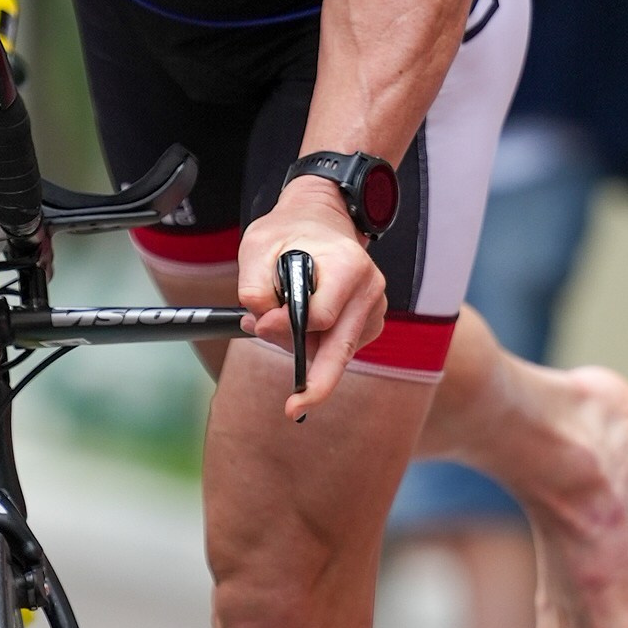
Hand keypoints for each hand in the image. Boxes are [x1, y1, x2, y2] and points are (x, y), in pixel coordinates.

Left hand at [237, 183, 386, 418]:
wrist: (321, 220)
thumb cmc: (289, 232)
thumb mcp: (258, 246)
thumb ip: (254, 286)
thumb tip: (262, 324)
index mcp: (349, 266)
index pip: (322, 316)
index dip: (286, 326)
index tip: (260, 323)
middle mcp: (370, 290)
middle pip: (342, 349)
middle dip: (318, 382)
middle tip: (295, 407)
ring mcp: (373, 310)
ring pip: (334, 351)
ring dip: (302, 348)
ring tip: (277, 319)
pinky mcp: (368, 325)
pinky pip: (337, 348)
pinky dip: (313, 344)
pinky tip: (298, 321)